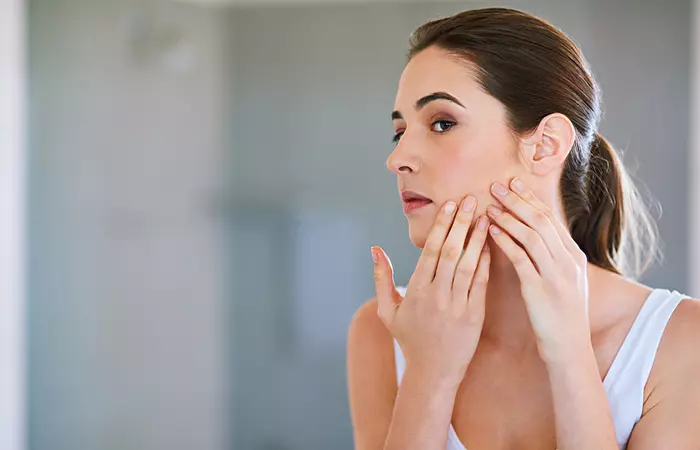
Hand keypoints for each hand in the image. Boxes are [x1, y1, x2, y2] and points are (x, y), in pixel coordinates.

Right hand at [372, 196, 490, 382]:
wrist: (433, 371)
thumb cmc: (409, 338)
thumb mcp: (386, 310)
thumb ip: (381, 278)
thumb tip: (375, 249)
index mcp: (416, 290)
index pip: (431, 251)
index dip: (442, 226)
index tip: (450, 205)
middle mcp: (436, 295)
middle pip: (451, 252)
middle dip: (461, 223)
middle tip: (471, 200)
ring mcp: (457, 305)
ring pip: (468, 264)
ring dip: (477, 238)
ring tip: (485, 216)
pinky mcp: (474, 315)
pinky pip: (481, 283)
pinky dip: (485, 262)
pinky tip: (490, 244)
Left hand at [486, 177, 589, 362]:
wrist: (570, 349)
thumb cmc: (562, 317)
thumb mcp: (566, 282)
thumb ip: (554, 258)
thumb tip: (538, 236)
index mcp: (574, 256)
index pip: (550, 218)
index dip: (530, 199)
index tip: (513, 183)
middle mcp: (567, 261)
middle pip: (541, 221)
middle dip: (517, 200)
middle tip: (496, 185)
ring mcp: (555, 274)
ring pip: (531, 235)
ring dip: (508, 217)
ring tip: (489, 205)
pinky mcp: (540, 289)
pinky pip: (521, 258)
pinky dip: (505, 241)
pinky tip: (491, 231)